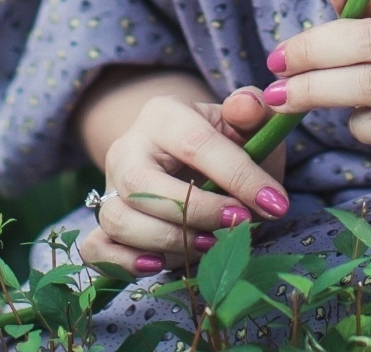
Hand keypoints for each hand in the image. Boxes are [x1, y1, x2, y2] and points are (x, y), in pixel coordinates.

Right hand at [76, 89, 291, 274]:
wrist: (186, 156)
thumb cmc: (224, 142)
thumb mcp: (243, 122)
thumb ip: (252, 111)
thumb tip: (249, 106)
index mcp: (162, 115)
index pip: (197, 145)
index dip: (239, 177)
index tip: (275, 204)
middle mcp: (127, 148)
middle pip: (144, 187)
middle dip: (197, 213)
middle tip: (239, 223)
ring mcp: (110, 186)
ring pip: (119, 220)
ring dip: (167, 242)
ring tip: (209, 245)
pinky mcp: (103, 221)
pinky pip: (96, 247)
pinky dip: (123, 262)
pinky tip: (158, 265)